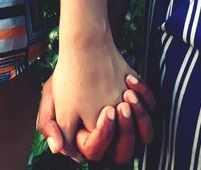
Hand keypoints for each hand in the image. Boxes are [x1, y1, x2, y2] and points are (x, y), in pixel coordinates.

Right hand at [38, 74, 155, 163]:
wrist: (84, 49)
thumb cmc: (66, 76)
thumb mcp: (49, 99)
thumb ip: (49, 125)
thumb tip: (59, 150)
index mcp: (86, 136)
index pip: (96, 151)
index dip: (102, 135)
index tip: (105, 111)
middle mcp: (108, 133)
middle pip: (123, 150)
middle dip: (125, 130)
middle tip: (119, 107)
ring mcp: (126, 119)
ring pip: (145, 134)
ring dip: (140, 116)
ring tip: (128, 94)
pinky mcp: (139, 102)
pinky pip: (151, 107)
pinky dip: (145, 94)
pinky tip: (130, 79)